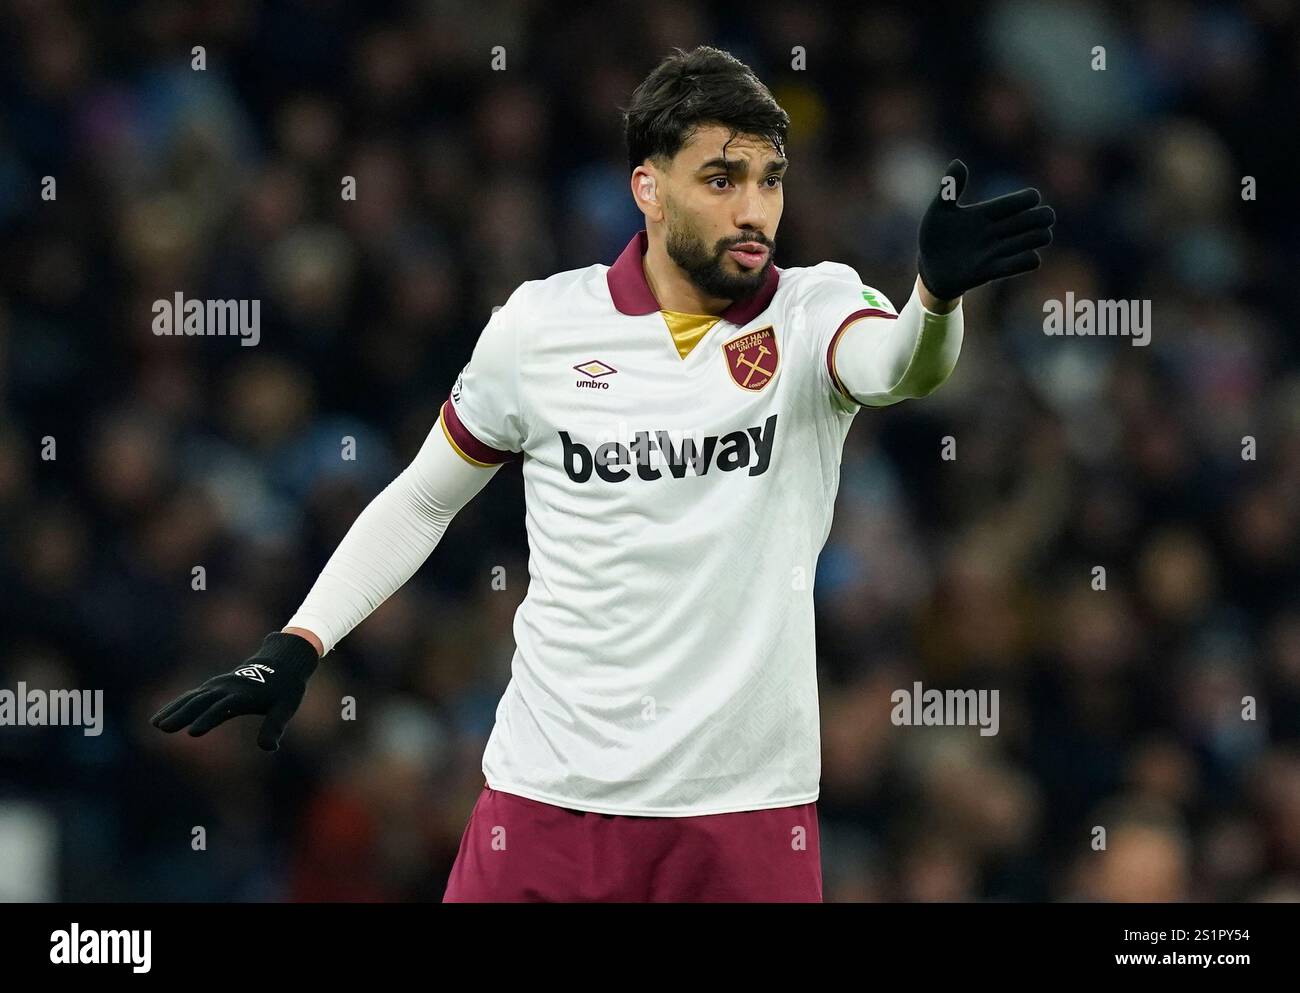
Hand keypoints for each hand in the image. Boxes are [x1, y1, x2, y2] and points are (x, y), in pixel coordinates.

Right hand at [150, 632, 319, 750]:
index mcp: (245, 694)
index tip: (193, 732)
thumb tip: (269, 748)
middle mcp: (228, 688)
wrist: (282, 663)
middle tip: (164, 728)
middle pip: (201, 701)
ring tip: (156, 725)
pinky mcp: (213, 687)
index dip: (208, 719)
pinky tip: (160, 717)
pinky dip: (176, 705)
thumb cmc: (285, 690)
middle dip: (183, 714)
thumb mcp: (286, 708)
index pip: (223, 708)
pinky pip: (191, 696)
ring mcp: (218, 685)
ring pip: (192, 698)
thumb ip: (275, 727)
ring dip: (174, 710)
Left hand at [917, 159, 1055, 301]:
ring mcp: (997, 251)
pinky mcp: (992, 271)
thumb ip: (948, 189)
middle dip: (1042, 217)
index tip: (1029, 200)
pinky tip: (1020, 258)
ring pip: (1037, 238)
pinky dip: (1028, 259)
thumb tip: (958, 162)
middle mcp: (998, 231)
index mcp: (988, 213)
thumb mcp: (938, 211)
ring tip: (1023, 241)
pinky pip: (1024, 263)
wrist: (928, 269)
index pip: (1022, 200)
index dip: (1029, 198)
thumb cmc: (935, 237)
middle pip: (1038, 218)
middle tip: (1039, 223)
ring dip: (1037, 237)